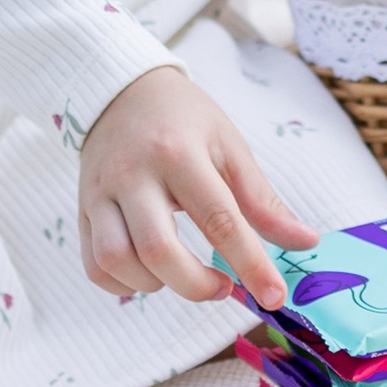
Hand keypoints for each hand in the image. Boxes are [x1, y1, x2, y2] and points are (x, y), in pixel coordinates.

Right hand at [76, 63, 316, 313]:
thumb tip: (304, 242)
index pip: (218, 218)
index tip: (274, 297)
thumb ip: (262, 199)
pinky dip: (122, 284)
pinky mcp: (82, 209)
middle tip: (222, 286)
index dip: (250, 264)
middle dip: (195, 285)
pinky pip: (94, 265)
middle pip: (157, 249)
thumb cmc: (183, 120)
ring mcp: (100, 192)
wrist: (120, 89)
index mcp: (179, 152)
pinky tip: (148, 274)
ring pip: (117, 260)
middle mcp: (133, 173)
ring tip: (181, 273)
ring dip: (156, 284)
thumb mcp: (228, 145)